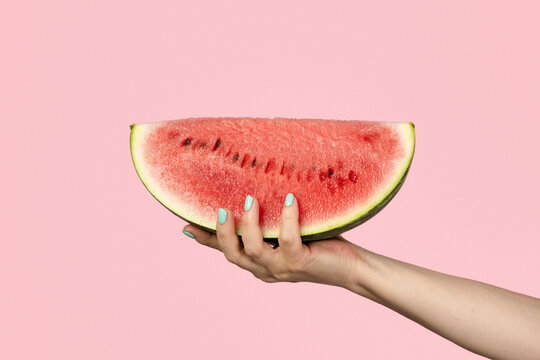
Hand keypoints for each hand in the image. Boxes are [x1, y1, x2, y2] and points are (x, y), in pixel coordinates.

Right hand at [183, 194, 363, 288]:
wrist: (349, 265)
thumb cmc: (318, 243)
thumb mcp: (285, 233)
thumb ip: (269, 223)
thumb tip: (252, 194)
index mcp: (259, 263)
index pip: (226, 251)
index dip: (205, 240)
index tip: (185, 225)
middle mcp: (266, 269)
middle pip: (233, 255)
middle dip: (223, 234)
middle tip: (221, 211)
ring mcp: (282, 268)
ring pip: (254, 251)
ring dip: (249, 226)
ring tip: (250, 202)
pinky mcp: (300, 262)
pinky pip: (287, 240)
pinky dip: (286, 219)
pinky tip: (289, 200)